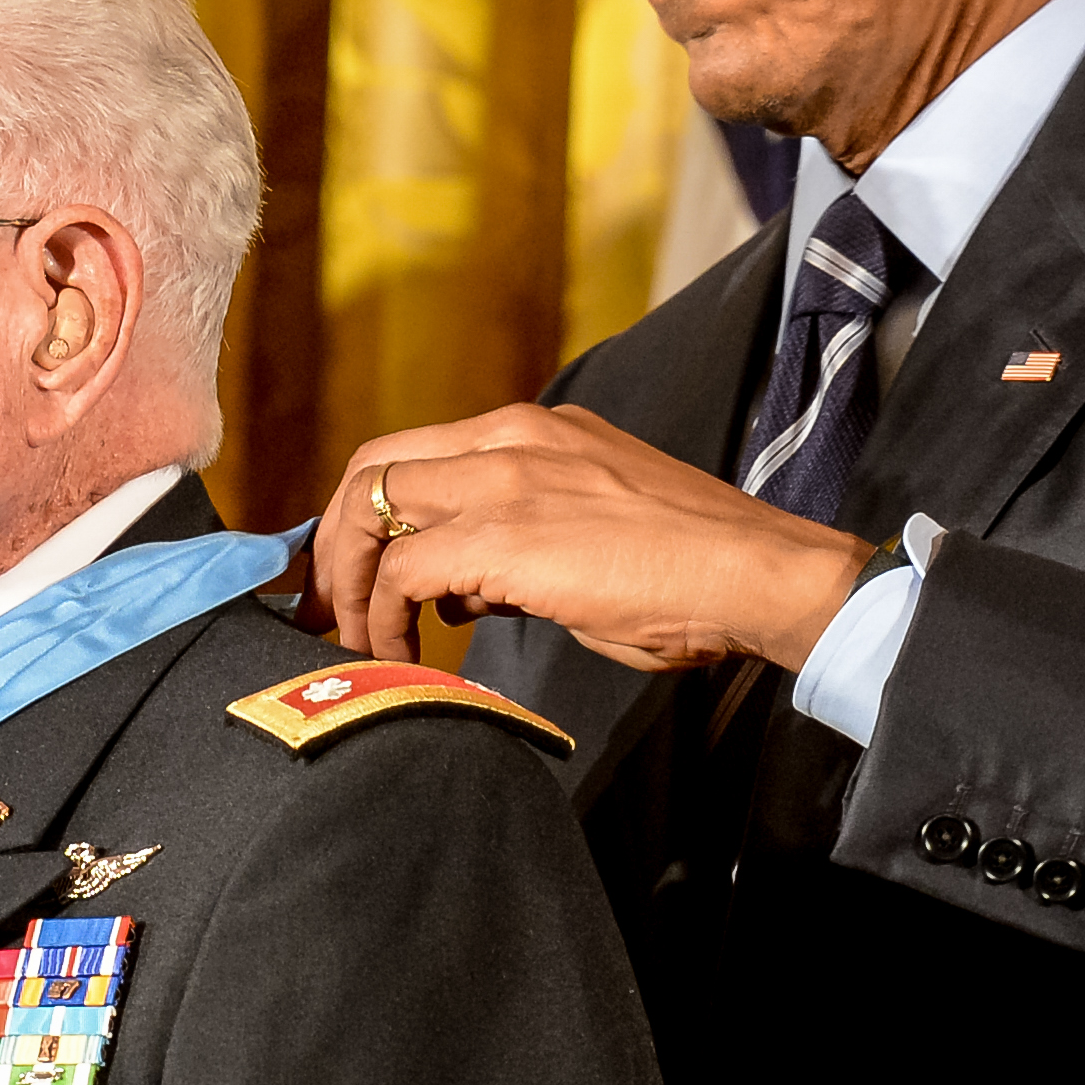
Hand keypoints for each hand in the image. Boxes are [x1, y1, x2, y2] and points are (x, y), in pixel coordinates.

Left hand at [309, 404, 882, 673]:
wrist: (758, 573)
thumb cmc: (696, 569)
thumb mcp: (596, 527)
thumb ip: (525, 541)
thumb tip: (470, 586)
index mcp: (535, 429)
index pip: (414, 453)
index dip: (367, 514)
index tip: (355, 573)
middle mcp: (511, 437)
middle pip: (373, 467)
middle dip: (334, 541)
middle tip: (326, 607)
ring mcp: (506, 479)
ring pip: (371, 508)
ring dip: (350, 583)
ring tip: (358, 640)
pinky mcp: (505, 534)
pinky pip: (403, 570)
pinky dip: (384, 617)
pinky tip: (402, 655)